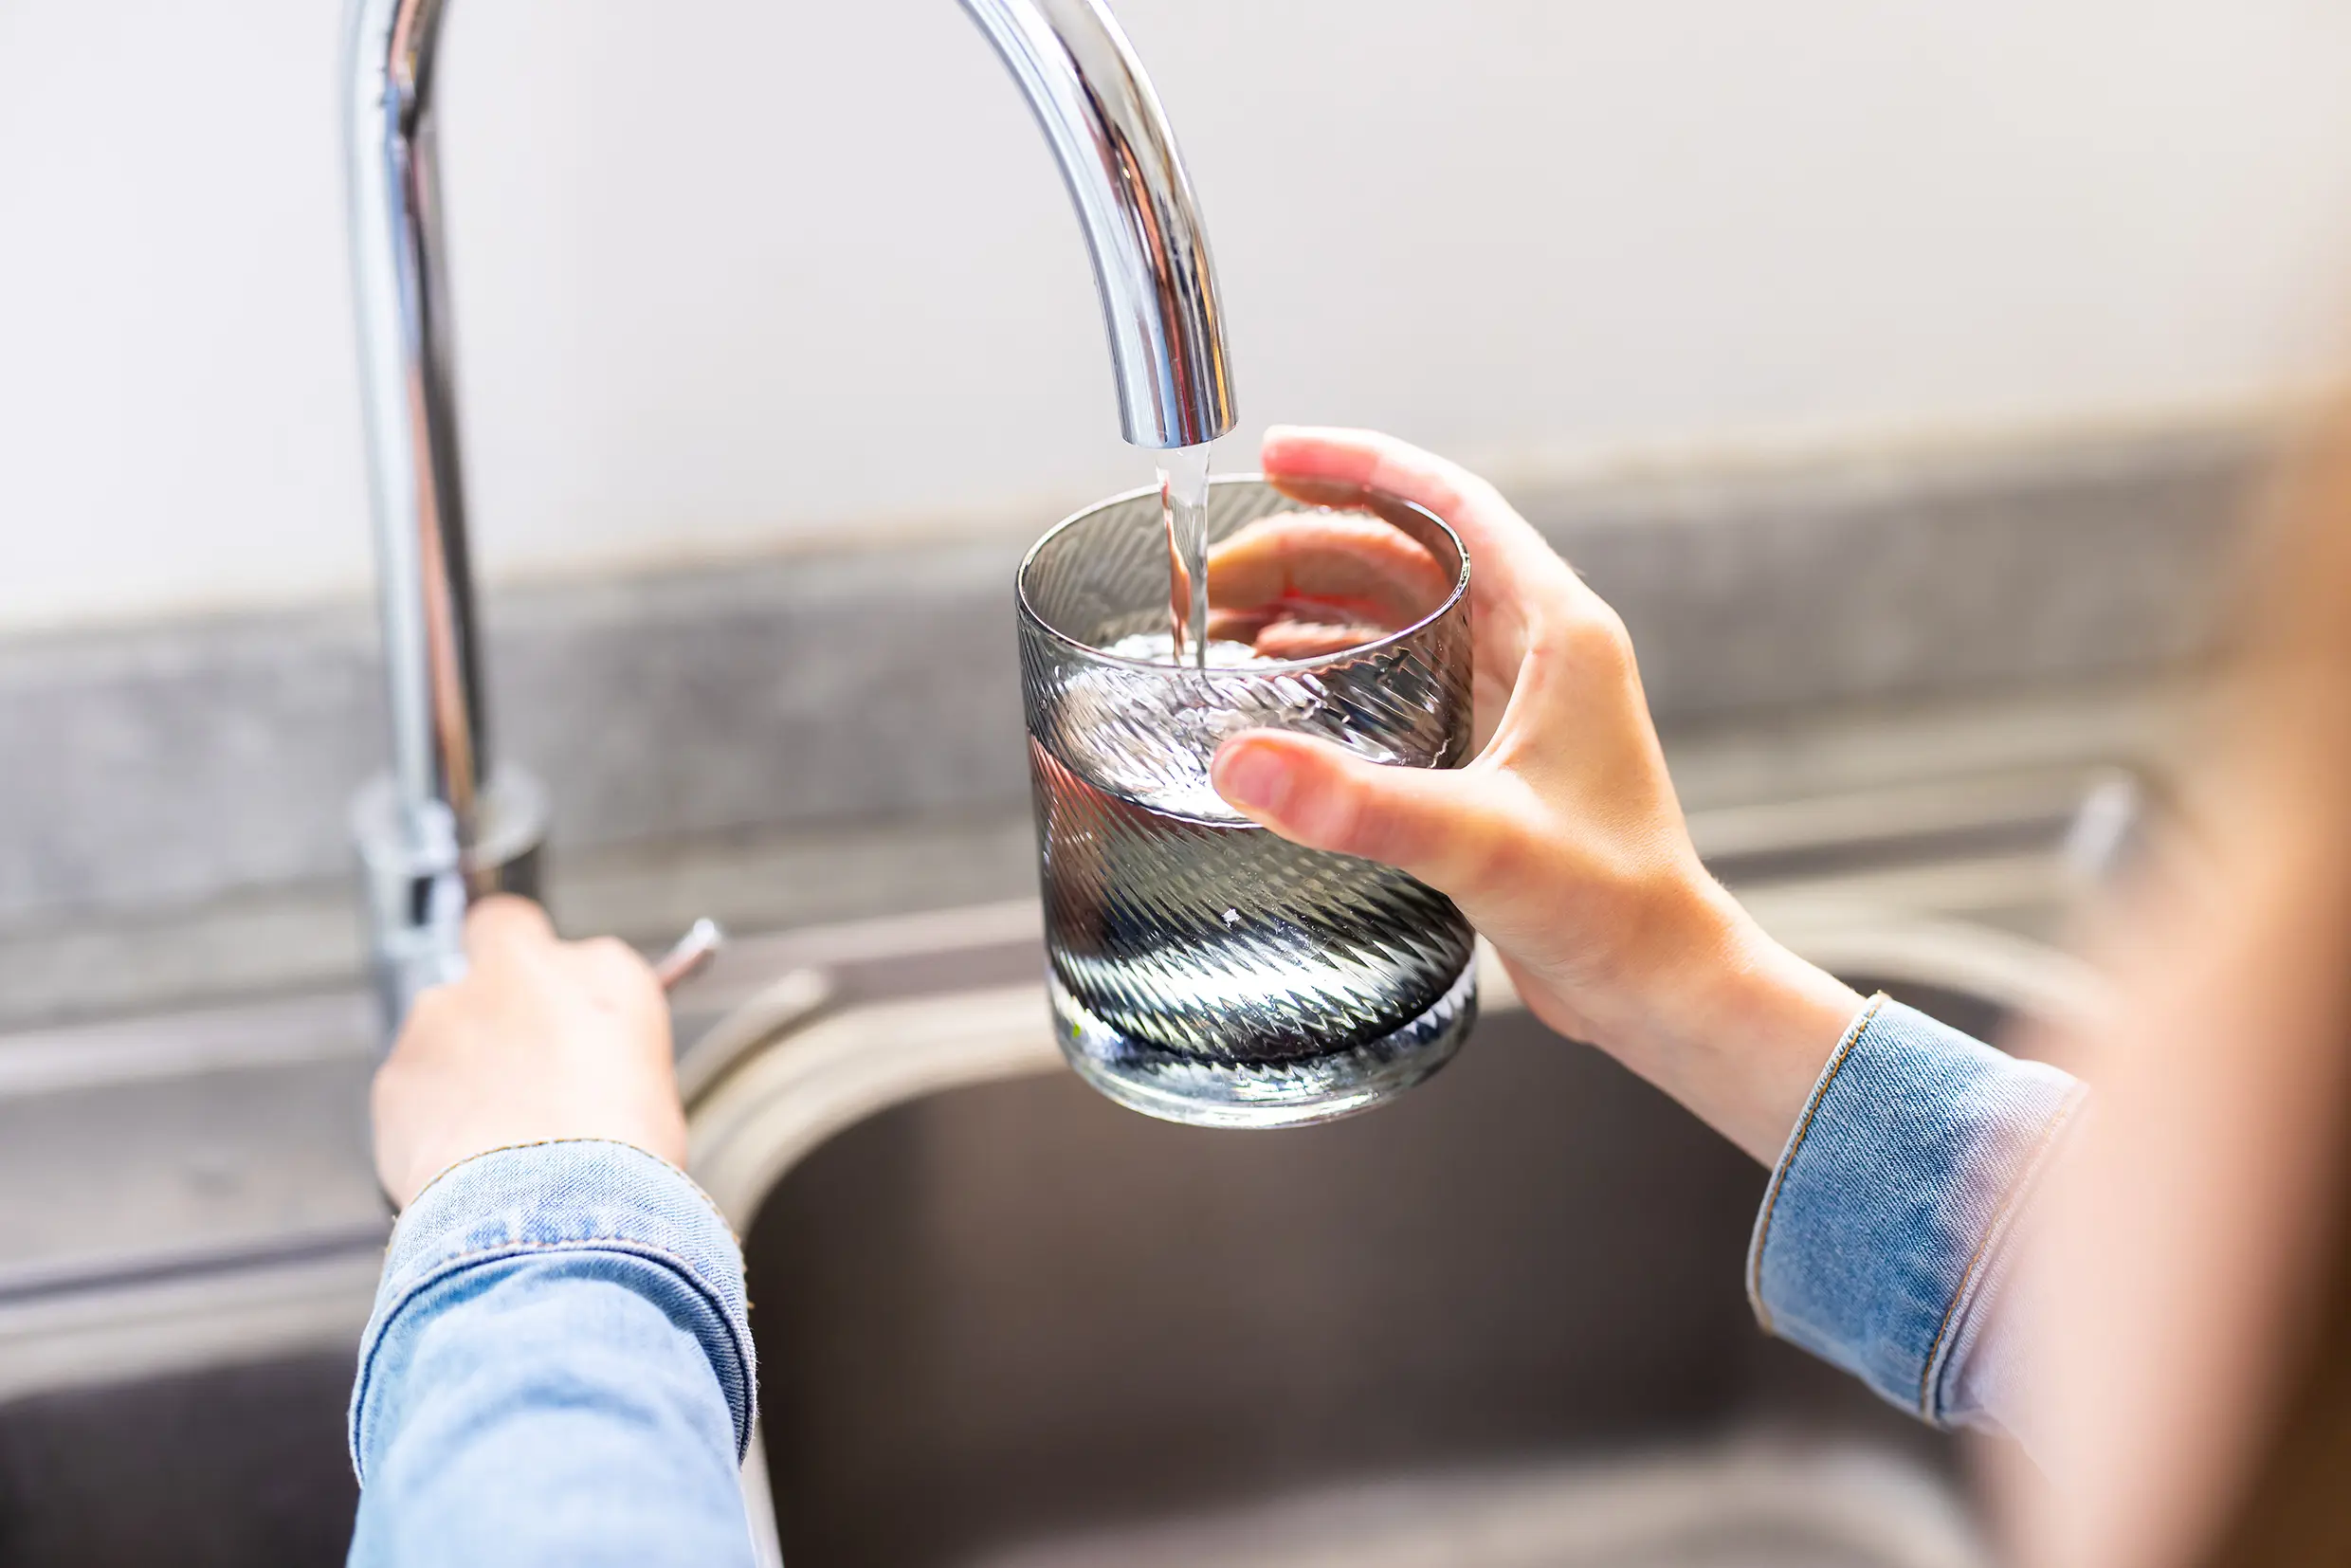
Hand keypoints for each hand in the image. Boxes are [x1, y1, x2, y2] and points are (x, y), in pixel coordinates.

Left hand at [372, 896, 687, 1208]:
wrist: (555, 1203)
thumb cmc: (624, 1150)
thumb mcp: (648, 1074)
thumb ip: (601, 1029)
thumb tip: (578, 1034)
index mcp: (597, 969)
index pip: (531, 926)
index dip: (523, 961)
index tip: (534, 996)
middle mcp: (512, 971)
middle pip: (483, 979)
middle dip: (489, 1013)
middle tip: (515, 1075)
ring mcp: (442, 1017)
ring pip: (441, 1035)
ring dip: (458, 1071)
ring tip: (493, 1140)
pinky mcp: (396, 1074)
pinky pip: (412, 1092)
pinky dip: (429, 1118)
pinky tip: (462, 1162)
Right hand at [1210, 427, 1863, 1163]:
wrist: (1659, 988)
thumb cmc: (1614, 907)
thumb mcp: (1480, 842)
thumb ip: (1359, 803)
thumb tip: (1241, 761)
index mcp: (1555, 628)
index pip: (1448, 504)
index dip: (1361, 466)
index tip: (1275, 453)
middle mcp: (1534, 647)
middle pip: (1404, 559)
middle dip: (1305, 552)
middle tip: (1215, 575)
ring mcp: (1511, 698)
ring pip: (1395, 618)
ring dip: (1310, 610)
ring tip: (1222, 624)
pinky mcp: (1488, 752)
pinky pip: (1397, 678)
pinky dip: (1332, 669)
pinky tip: (1274, 687)